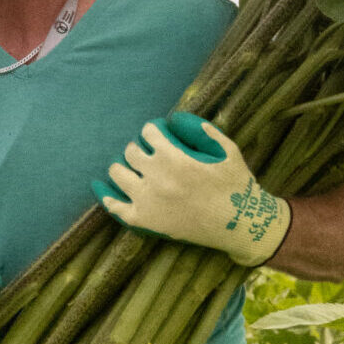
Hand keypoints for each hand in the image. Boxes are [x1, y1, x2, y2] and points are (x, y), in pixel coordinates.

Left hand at [93, 113, 290, 267]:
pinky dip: (107, 197)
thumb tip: (178, 119)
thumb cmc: (237, 186)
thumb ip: (204, 130)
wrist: (240, 225)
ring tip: (127, 169)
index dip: (152, 130)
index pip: (148, 132)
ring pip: (117, 174)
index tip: (155, 134)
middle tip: (144, 153)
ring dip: (121, 167)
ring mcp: (147, 200)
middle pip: (130, 151)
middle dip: (137, 148)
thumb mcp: (228, 150)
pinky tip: (104, 190)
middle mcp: (156, 177)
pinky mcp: (144, 221)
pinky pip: (115, 207)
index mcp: (174, 157)